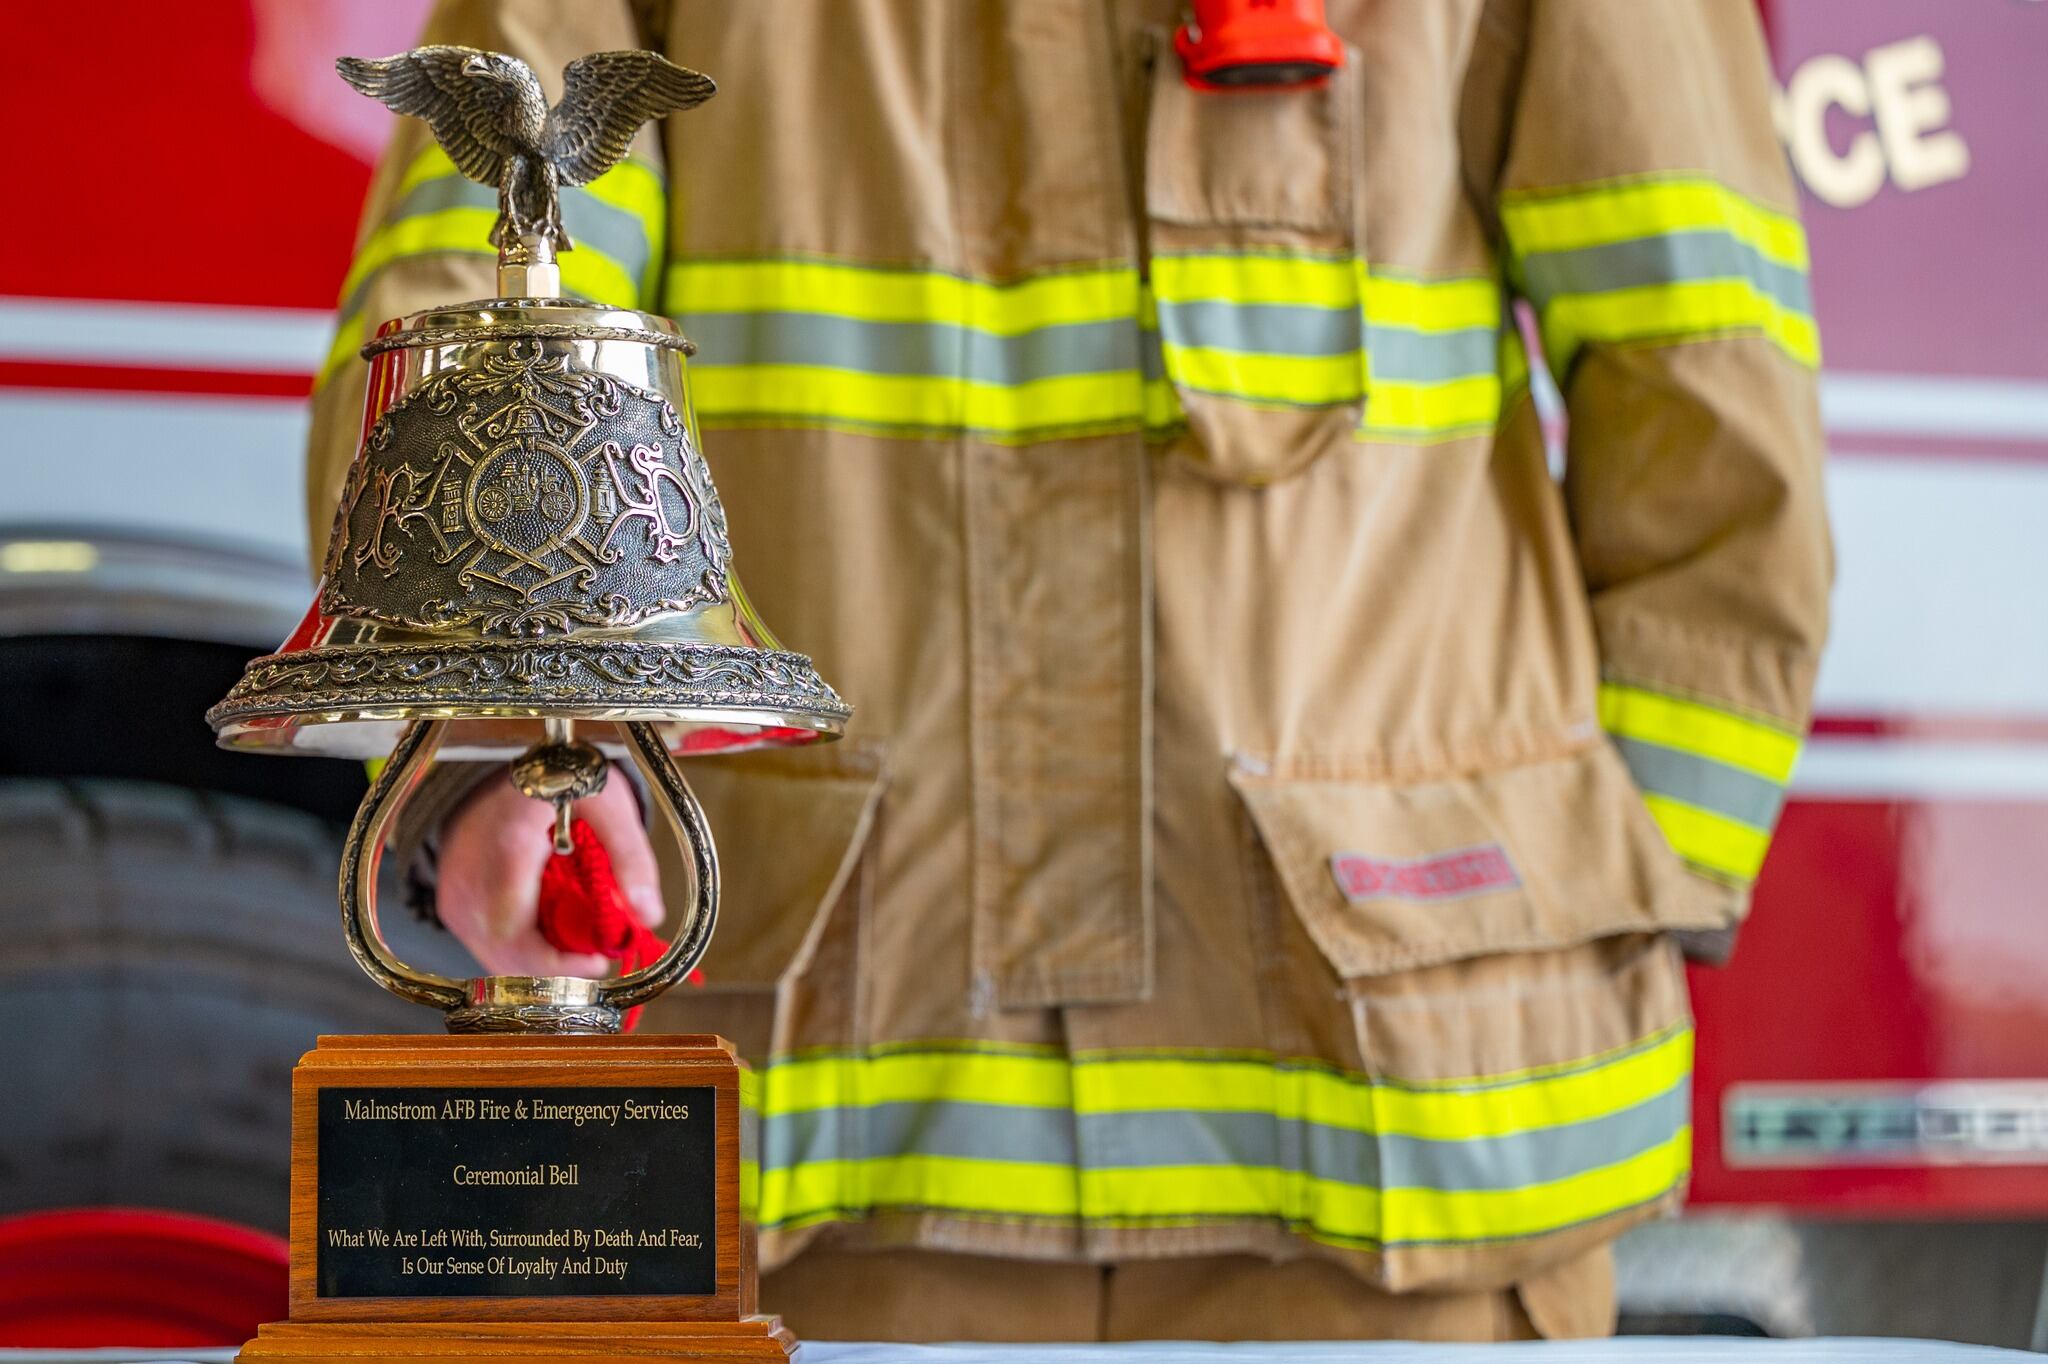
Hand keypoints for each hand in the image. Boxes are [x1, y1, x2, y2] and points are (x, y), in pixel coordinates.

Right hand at [436, 769, 664, 976]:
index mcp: (509, 847)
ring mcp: (455, 894)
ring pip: (493, 957)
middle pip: (505, 953)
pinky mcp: (451, 904)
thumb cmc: (556, 780)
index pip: (515, 928)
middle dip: (555, 967)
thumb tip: (648, 914)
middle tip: (592, 957)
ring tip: (573, 945)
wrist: (504, 768)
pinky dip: (518, 951)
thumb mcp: (606, 803)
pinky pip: (483, 946)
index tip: (597, 961)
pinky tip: (546, 935)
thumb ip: (631, 857)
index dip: (555, 960)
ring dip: (538, 963)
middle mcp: (469, 877)